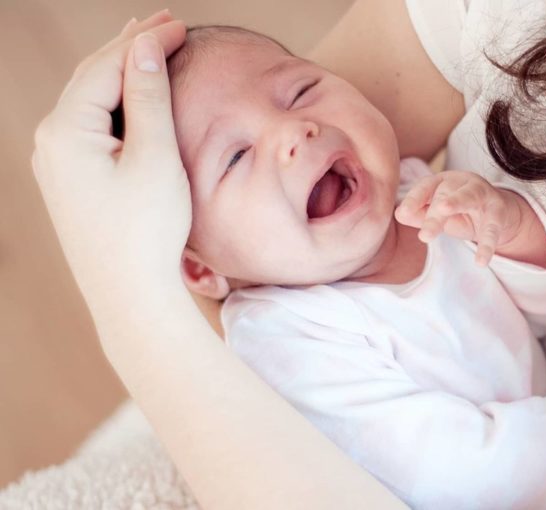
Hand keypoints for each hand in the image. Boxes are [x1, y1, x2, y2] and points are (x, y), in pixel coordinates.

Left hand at [32, 12, 186, 311]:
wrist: (129, 296)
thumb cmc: (147, 231)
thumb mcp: (155, 158)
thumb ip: (148, 98)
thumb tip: (145, 48)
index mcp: (66, 131)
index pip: (107, 66)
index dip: (145, 41)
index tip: (181, 24)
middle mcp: (51, 142)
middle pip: (92, 78)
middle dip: (130, 48)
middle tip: (166, 23)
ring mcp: (57, 164)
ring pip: (90, 101)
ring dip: (121, 74)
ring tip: (148, 49)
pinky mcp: (70, 182)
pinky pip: (90, 128)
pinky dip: (115, 105)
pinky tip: (131, 99)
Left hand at [395, 171, 524, 265]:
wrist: (498, 213)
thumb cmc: (460, 212)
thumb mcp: (438, 215)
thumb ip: (420, 215)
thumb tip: (399, 214)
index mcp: (442, 182)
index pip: (425, 188)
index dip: (414, 199)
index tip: (403, 214)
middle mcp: (461, 183)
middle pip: (444, 195)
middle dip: (433, 213)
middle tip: (424, 235)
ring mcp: (482, 194)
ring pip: (468, 197)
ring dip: (456, 202)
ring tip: (443, 210)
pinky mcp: (498, 210)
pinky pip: (492, 228)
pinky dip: (487, 245)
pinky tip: (481, 262)